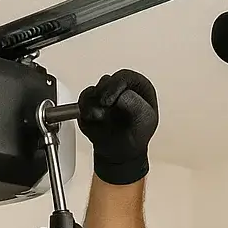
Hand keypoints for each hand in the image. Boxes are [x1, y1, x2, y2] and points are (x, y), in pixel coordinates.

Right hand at [77, 69, 158, 184]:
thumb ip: (136, 104)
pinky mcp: (90, 103)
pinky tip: (94, 119)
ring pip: (92, 91)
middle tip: (103, 108)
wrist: (121, 151)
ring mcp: (104, 94)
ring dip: (93, 105)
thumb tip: (120, 96)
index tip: (109, 101)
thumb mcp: (145, 119)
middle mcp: (120, 87)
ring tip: (101, 117)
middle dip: (102, 95)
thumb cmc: (137, 134)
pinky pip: (82, 101)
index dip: (115, 86)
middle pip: (106, 81)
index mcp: (137, 86)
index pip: (124, 77)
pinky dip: (85, 111)